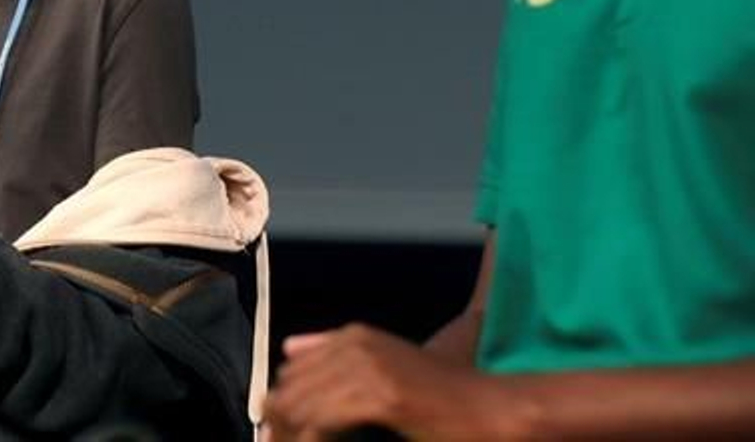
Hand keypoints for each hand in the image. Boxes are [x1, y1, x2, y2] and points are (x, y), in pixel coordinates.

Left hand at [264, 324, 523, 441]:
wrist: (492, 409)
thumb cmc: (442, 396)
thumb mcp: (385, 365)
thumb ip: (334, 354)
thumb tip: (288, 350)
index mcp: (352, 336)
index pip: (292, 374)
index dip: (281, 410)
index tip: (277, 437)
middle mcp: (355, 344)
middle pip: (290, 390)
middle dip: (280, 427)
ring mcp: (368, 365)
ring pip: (302, 407)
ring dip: (293, 436)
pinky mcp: (383, 394)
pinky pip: (325, 420)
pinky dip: (313, 439)